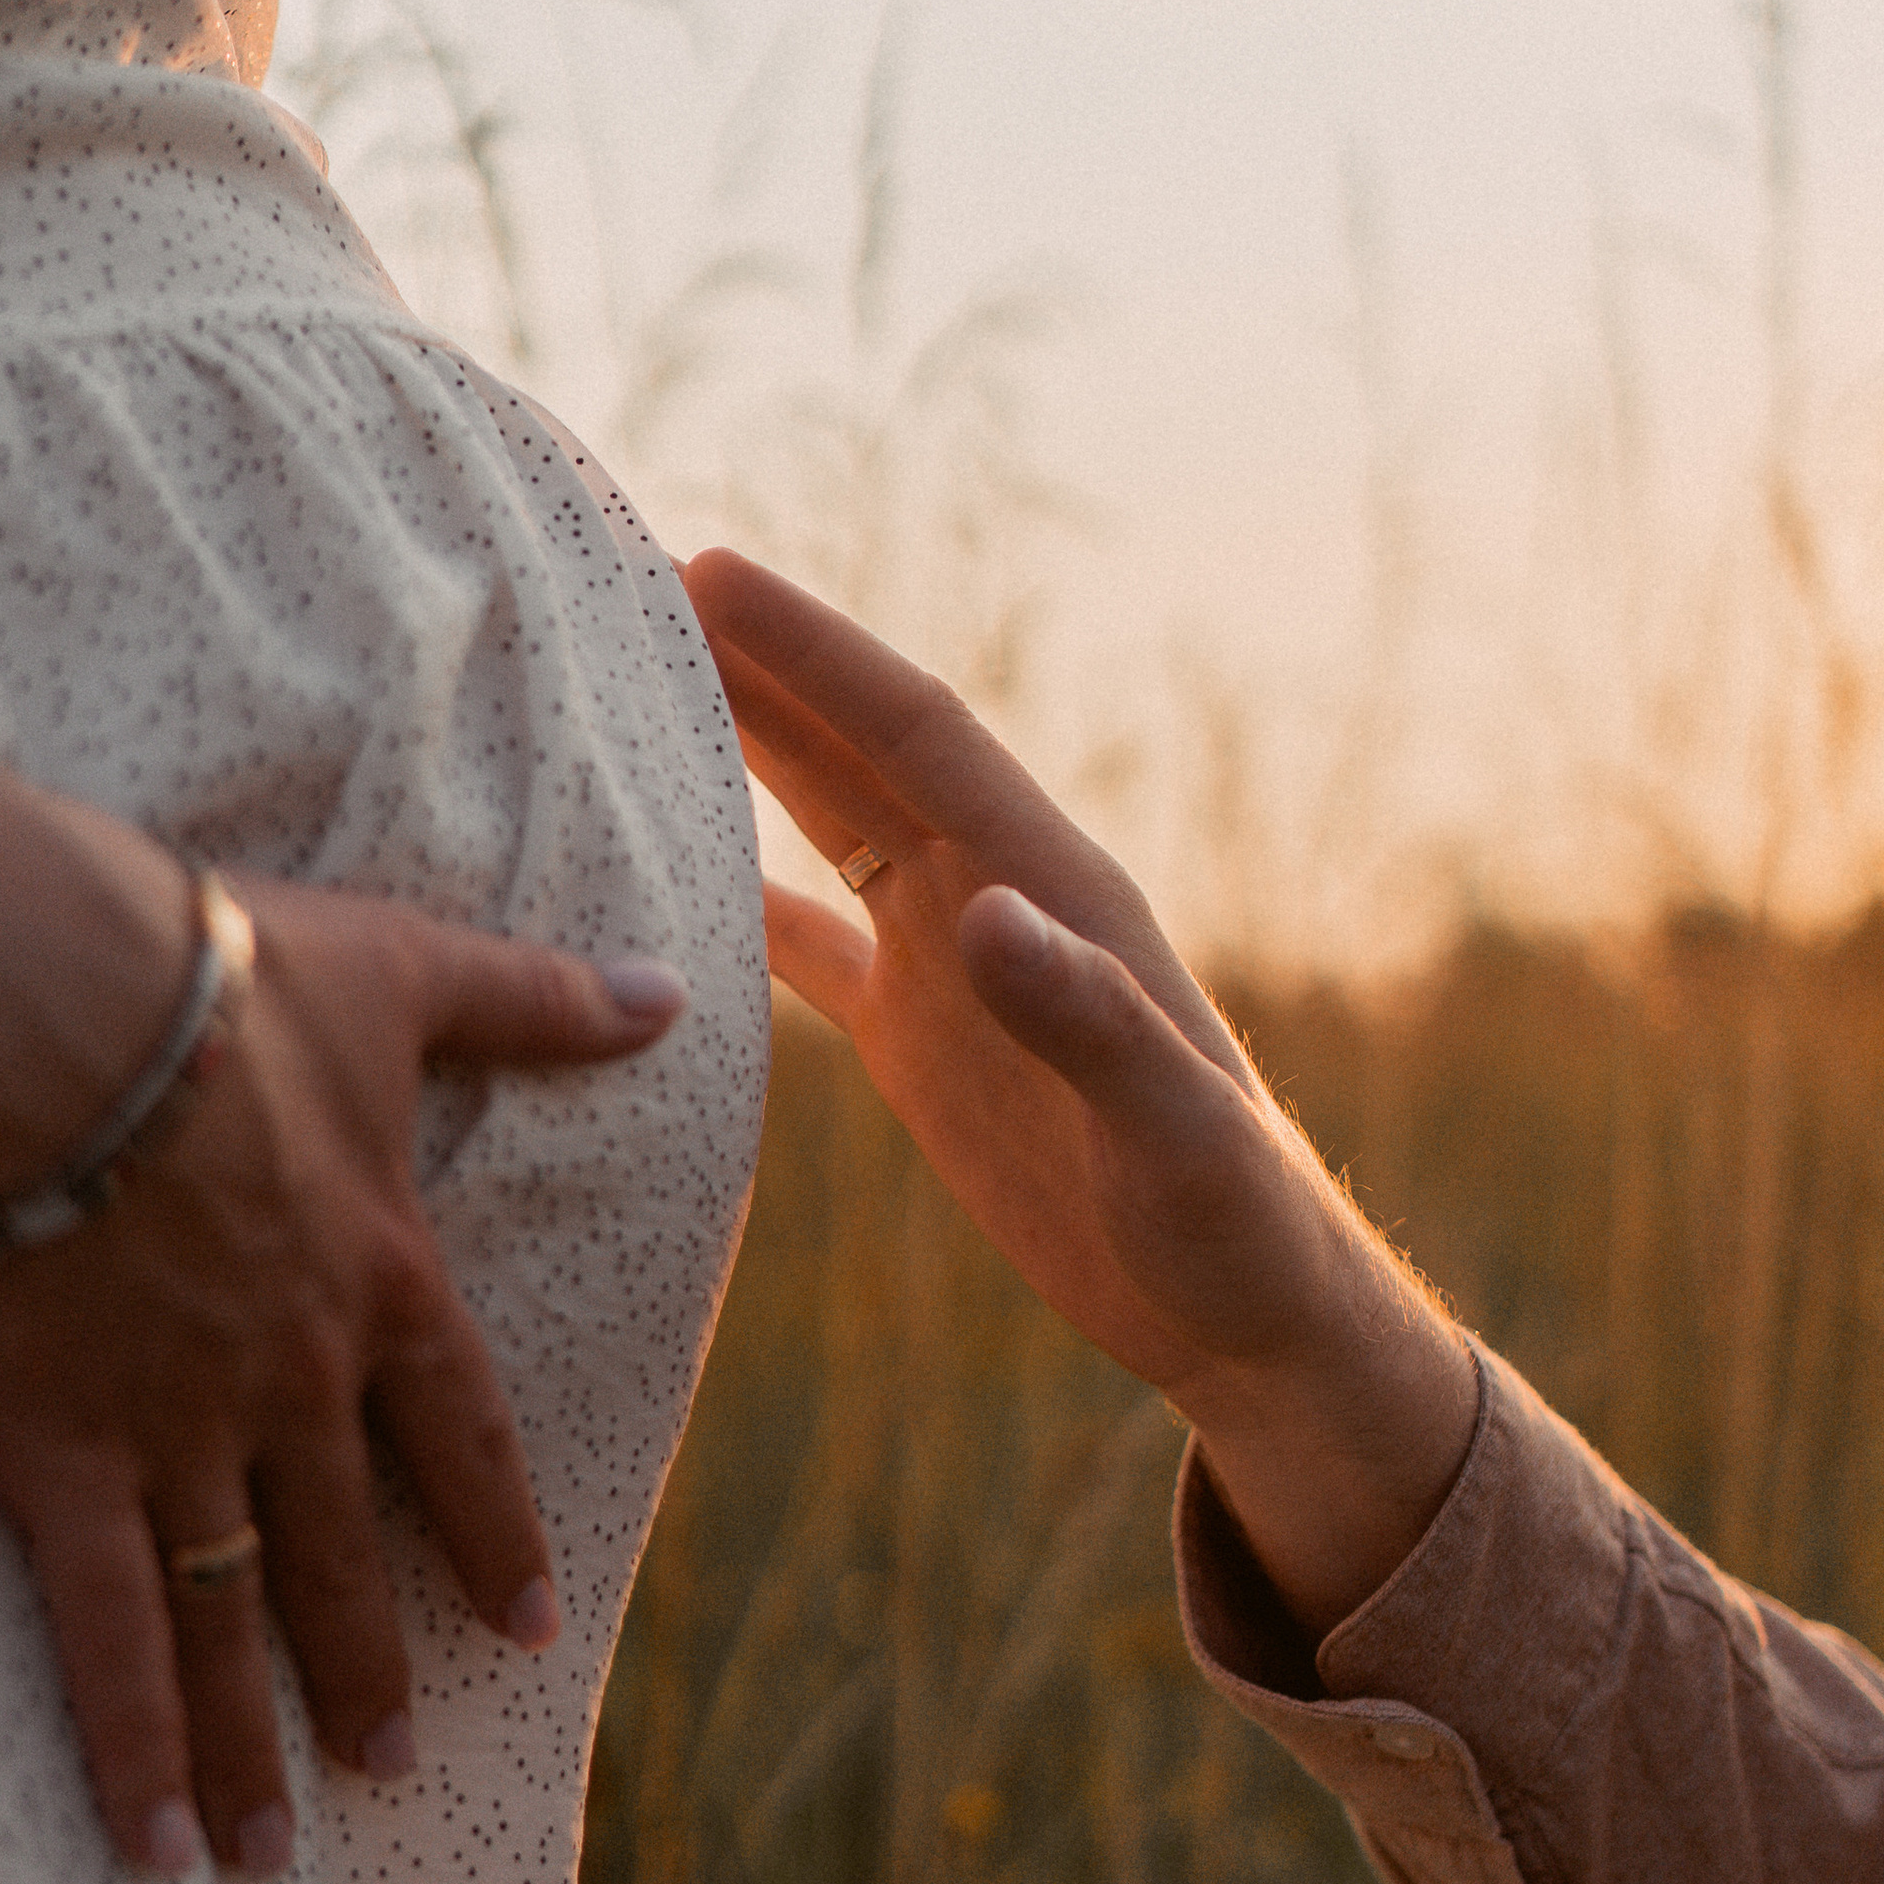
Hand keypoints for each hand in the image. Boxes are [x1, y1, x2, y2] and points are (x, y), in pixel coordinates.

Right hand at [0, 885, 685, 1877]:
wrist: (57, 1012)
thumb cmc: (226, 978)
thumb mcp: (406, 974)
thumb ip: (536, 1001)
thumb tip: (670, 993)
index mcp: (384, 1284)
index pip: (460, 1440)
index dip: (491, 1535)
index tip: (526, 1626)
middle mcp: (300, 1386)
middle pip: (342, 1555)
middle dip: (366, 1669)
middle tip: (396, 1762)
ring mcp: (186, 1437)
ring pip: (234, 1622)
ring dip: (253, 1748)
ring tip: (266, 1855)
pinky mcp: (65, 1459)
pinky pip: (107, 1635)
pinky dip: (131, 1748)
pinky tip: (148, 1848)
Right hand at [683, 549, 1474, 1631]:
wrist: (1249, 1312)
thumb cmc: (1236, 1226)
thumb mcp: (1171, 1133)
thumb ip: (1087, 1021)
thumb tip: (983, 913)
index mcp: (1054, 890)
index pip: (915, 734)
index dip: (813, 650)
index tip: (708, 571)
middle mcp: (996, 901)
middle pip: (856, 747)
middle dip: (755, 659)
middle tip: (633, 578)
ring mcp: (955, 968)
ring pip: (830, 818)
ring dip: (745, 744)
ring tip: (638, 674)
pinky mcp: (924, 1043)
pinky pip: (815, 943)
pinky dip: (745, 897)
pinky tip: (670, 869)